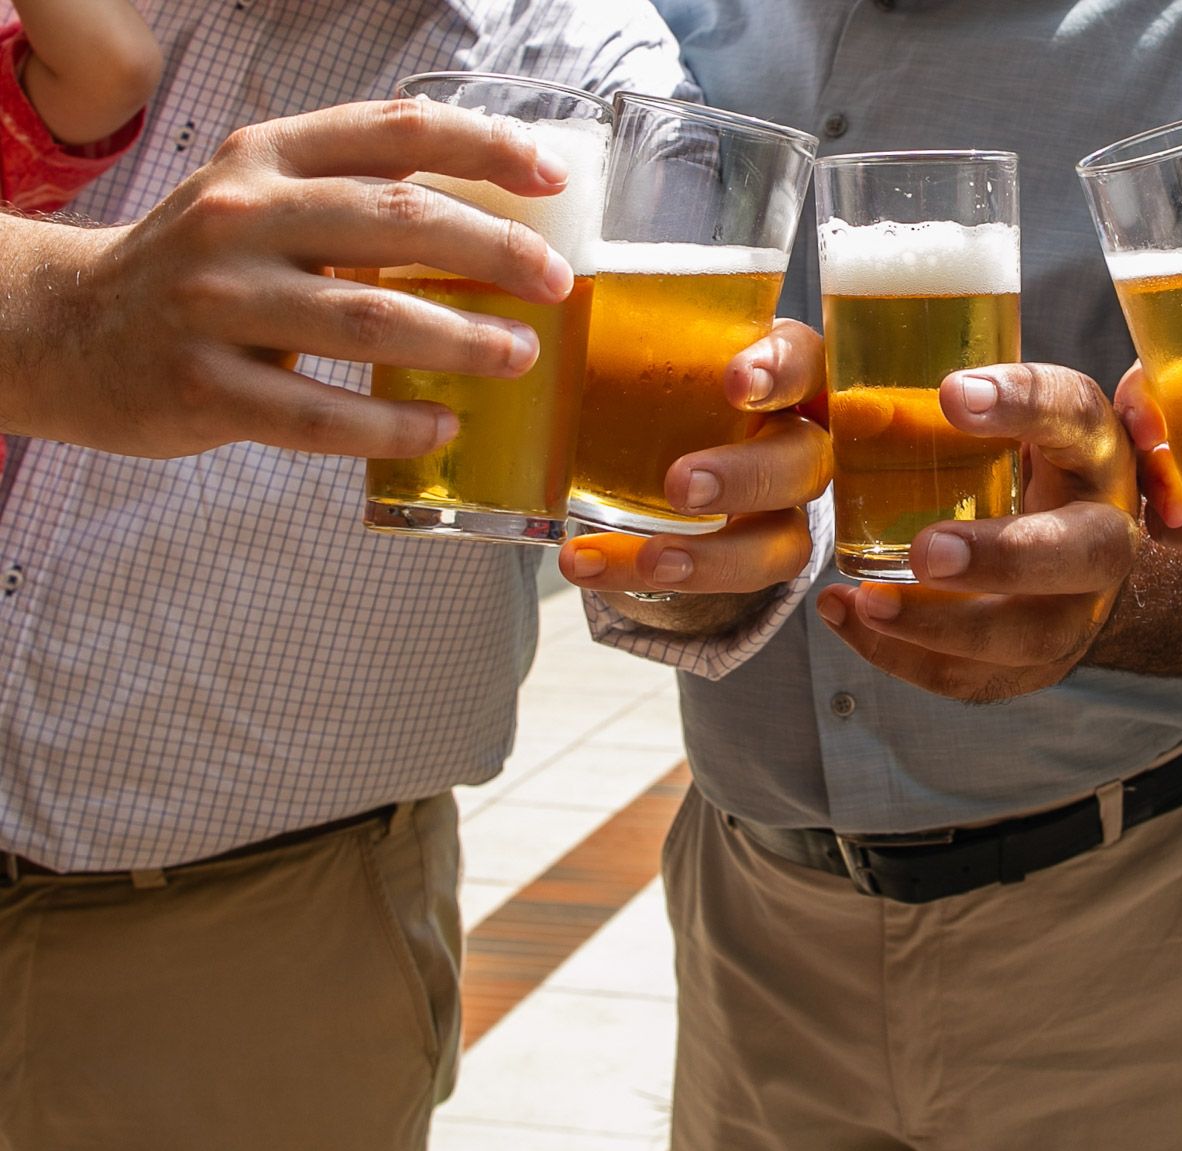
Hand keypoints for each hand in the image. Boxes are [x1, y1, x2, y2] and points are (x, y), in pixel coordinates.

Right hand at [14, 96, 577, 457]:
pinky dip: (393, 426)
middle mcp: (240, 218)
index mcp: (267, 159)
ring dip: (460, 340)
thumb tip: (497, 223)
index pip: (393, 131)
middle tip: (556, 284)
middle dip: (495, 250)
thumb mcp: (260, 203)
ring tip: (521, 356)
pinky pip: (320, 415)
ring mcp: (217, 304)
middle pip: (397, 220)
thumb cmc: (200, 271)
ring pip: (369, 319)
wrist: (65, 330)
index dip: (484, 147)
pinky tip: (442, 428)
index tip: (551, 178)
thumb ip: (352, 199)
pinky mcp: (204, 388)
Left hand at [558, 320, 830, 597]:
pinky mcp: (753, 556)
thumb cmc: (666, 375)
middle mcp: (799, 437)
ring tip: (651, 559)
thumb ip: (627, 329)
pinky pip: (723, 585)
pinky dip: (645, 576)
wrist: (653, 439)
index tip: (736, 382)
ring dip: (716, 557)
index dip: (781, 372)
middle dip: (746, 477)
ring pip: (783, 542)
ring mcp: (784, 506)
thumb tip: (557, 300)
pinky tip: (590, 565)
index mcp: (785, 371)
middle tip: (681, 485)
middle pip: (805, 461)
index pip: (806, 362)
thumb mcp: (654, 345)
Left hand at [817, 364, 1140, 701]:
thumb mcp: (1002, 419)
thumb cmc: (1020, 463)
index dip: (1022, 403)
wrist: (1068, 541)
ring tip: (869, 602)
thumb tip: (846, 412)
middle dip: (1004, 558)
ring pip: (1030, 635)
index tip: (952, 394)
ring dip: (943, 625)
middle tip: (925, 550)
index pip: (1076, 416)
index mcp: (1096, 451)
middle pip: (1082, 553)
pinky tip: (848, 617)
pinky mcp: (1039, 661)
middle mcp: (1106, 533)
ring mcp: (1079, 609)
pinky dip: (904, 656)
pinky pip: (976, 675)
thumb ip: (945, 406)